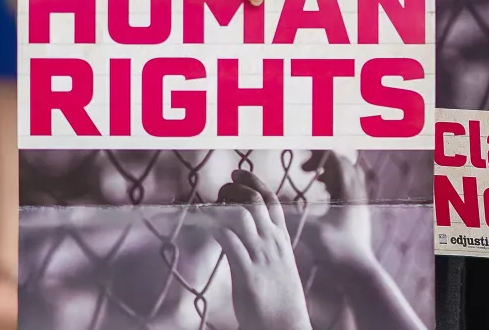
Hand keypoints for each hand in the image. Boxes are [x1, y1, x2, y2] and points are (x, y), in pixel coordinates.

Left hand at [213, 170, 310, 329]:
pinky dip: (212, 226)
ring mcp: (261, 256)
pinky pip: (227, 240)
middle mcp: (272, 243)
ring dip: (221, 205)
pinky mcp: (247, 272)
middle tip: (220, 189)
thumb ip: (264, 250)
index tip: (237, 173)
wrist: (287, 326)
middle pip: (254, 201)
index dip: (254, 182)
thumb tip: (241, 239)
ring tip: (207, 206)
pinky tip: (201, 223)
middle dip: (234, 189)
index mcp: (282, 240)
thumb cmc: (280, 301)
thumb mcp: (278, 268)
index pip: (271, 200)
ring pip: (240, 215)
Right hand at [297, 151, 376, 270]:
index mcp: (349, 192)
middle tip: (304, 170)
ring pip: (346, 177)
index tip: (300, 167)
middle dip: (323, 163)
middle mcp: (357, 193)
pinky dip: (333, 186)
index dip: (317, 157)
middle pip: (343, 164)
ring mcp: (359, 203)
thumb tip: (268, 203)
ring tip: (313, 181)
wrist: (358, 273)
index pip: (336, 159)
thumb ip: (290, 216)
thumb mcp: (312, 231)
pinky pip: (347, 189)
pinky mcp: (357, 214)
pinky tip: (320, 199)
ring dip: (328, 174)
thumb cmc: (337, 251)